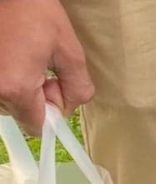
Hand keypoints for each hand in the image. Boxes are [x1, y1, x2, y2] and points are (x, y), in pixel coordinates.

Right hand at [0, 0, 92, 133]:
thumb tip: (69, 107)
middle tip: (37, 64)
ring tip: (20, 55)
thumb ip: (77, 87)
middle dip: (33, 97)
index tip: (54, 87)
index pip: (35, 126)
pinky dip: (4, 77)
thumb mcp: (69, 51)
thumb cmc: (35, 12)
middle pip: (18, 113)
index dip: (51, 112)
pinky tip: (8, 56)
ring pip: (4, 101)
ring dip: (16, 86)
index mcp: (15, 87)